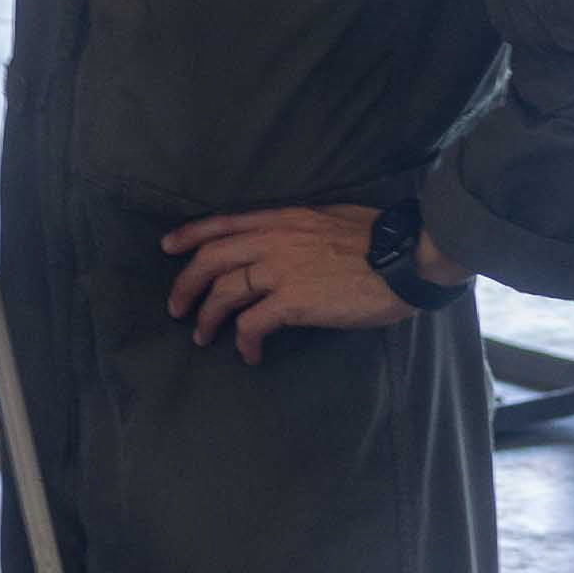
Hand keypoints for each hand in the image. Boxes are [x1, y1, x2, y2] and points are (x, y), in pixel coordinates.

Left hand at [162, 202, 416, 355]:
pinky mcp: (293, 302)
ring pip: (223, 293)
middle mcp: (273, 241)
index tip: (167, 247)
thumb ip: (300, 228)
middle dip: (185, 284)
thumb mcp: (331, 217)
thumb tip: (288, 240)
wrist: (405, 259)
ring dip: (207, 318)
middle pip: (211, 259)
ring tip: (203, 338)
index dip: (190, 234)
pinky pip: (252, 325)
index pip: (223, 222)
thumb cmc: (379, 238)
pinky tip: (250, 355)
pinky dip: (244, 342)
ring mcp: (281, 271)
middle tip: (176, 308)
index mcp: (282, 219)